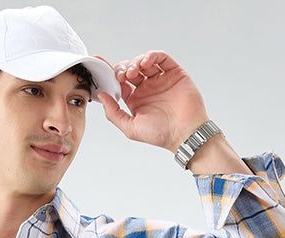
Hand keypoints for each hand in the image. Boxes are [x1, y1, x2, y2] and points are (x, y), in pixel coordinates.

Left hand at [93, 51, 209, 149]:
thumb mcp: (131, 127)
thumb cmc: (160, 135)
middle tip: (123, 75)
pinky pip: (161, 58)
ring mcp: (160, 79)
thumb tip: (101, 95)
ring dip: (136, 62)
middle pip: (130, 69)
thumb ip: (114, 113)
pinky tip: (145, 63)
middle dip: (124, 68)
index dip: (110, 73)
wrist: (185, 134)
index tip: (99, 64)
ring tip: (134, 71)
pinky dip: (152, 56)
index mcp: (136, 99)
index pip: (120, 82)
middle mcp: (147, 88)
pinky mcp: (174, 73)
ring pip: (144, 61)